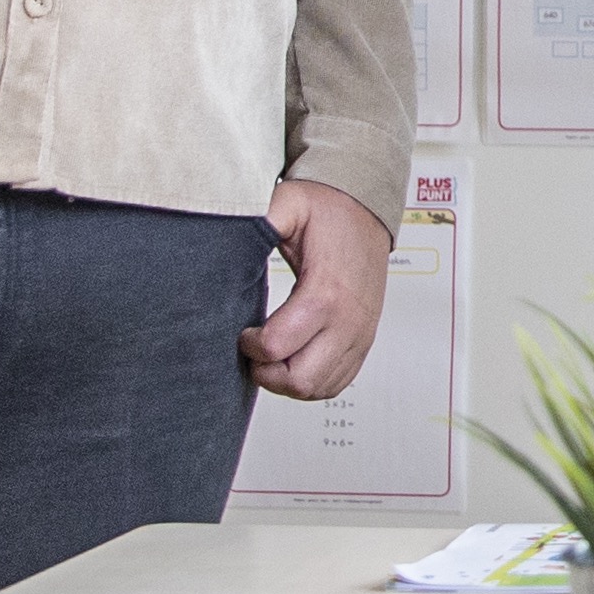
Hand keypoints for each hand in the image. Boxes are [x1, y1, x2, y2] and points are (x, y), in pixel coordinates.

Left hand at [244, 178, 394, 399]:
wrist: (367, 210)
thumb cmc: (328, 210)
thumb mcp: (288, 205)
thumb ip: (260, 219)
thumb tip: (227, 227)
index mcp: (325, 292)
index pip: (277, 346)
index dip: (250, 346)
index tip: (244, 331)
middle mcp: (347, 320)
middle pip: (300, 380)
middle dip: (267, 373)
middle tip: (254, 353)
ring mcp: (359, 334)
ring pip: (318, 388)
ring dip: (288, 382)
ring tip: (272, 357)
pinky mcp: (364, 340)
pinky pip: (338, 382)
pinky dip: (312, 383)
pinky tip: (294, 361)